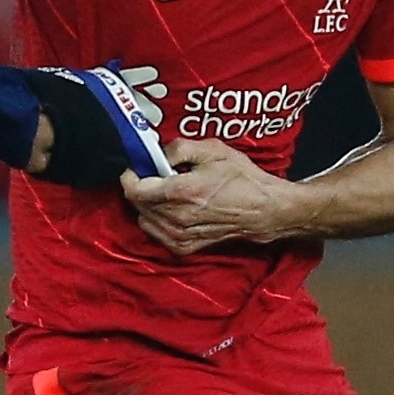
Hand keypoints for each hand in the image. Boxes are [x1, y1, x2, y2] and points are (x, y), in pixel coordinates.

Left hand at [122, 137, 318, 255]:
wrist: (263, 209)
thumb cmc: (242, 178)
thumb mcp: (213, 150)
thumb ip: (179, 147)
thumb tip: (157, 153)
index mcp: (181, 192)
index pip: (134, 190)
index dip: (130, 175)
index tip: (137, 167)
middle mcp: (177, 218)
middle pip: (138, 203)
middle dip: (142, 186)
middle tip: (158, 175)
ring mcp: (179, 235)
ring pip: (144, 218)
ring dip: (150, 203)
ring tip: (169, 191)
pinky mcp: (183, 247)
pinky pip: (155, 232)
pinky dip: (157, 219)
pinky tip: (173, 208)